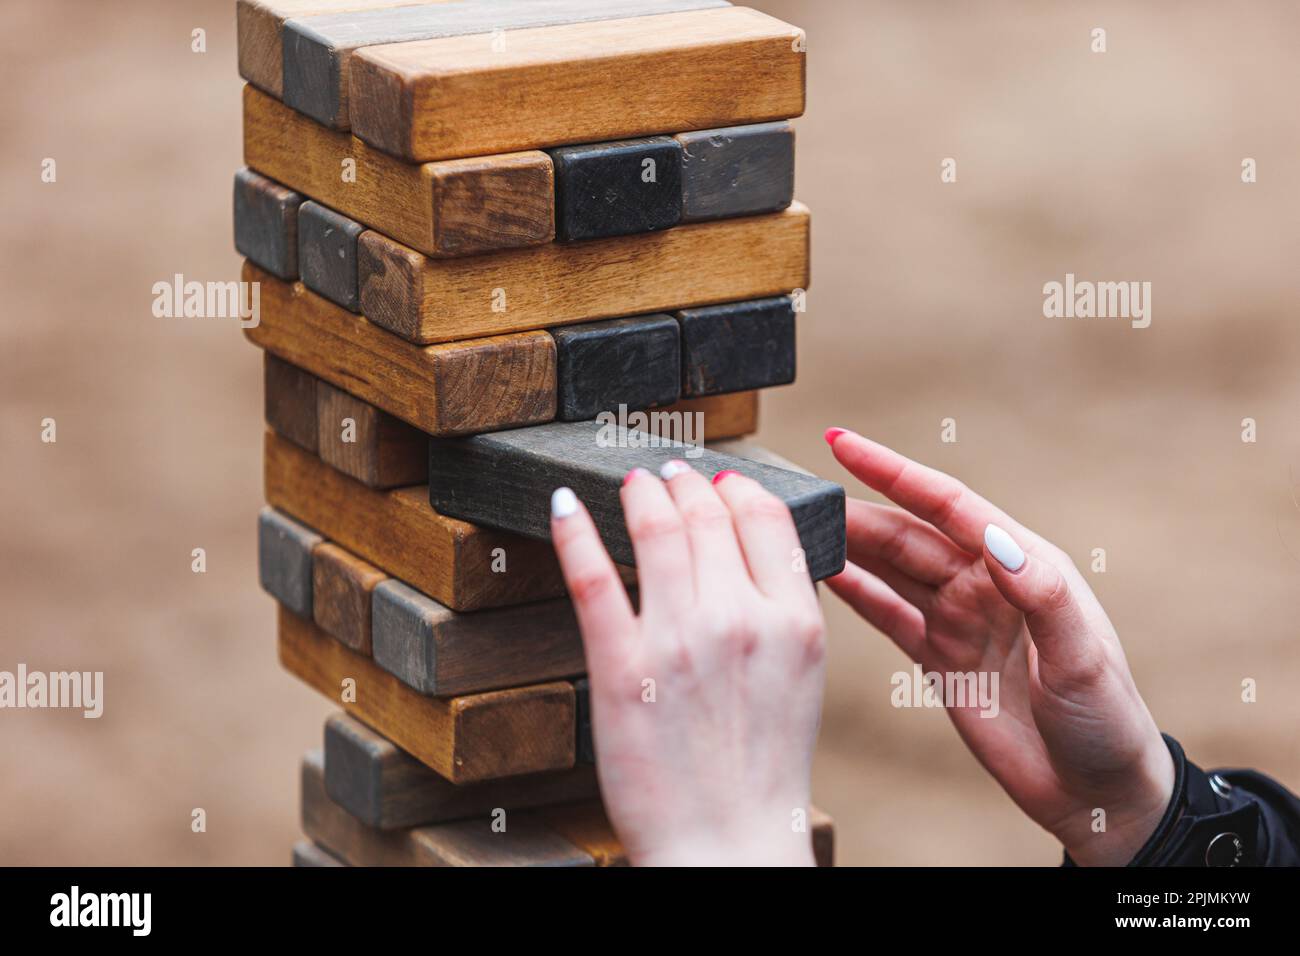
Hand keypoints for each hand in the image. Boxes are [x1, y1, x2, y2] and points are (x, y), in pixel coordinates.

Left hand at [549, 461, 825, 865]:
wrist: (727, 845)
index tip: (720, 479)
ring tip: (632, 483)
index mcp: (795, 624)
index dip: (738, 488)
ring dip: (641, 495)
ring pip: (657, 531)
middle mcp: (740, 620)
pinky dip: (574, 531)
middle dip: (685, 484)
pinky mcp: (619, 668)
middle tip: (667, 474)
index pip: (768, 520)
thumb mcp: (800, 683)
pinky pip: (592, 578)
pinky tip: (562, 506)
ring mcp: (678, 641)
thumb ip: (785, 617)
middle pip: (709, 516)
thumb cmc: (763, 772)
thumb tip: (759, 564)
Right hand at [824, 428, 1173, 865]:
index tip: (843, 445)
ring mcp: (958, 618)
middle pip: (907, 535)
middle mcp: (985, 582)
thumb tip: (994, 539)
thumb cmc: (1106, 721)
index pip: (947, 504)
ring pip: (891, 569)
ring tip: (798, 529)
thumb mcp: (1081, 656)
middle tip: (801, 498)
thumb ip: (1039, 595)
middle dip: (856, 511)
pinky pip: (888, 614)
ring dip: (848, 547)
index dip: (894, 472)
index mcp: (1023, 564)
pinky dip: (855, 594)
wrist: (1095, 793)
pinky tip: (822, 575)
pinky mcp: (938, 656)